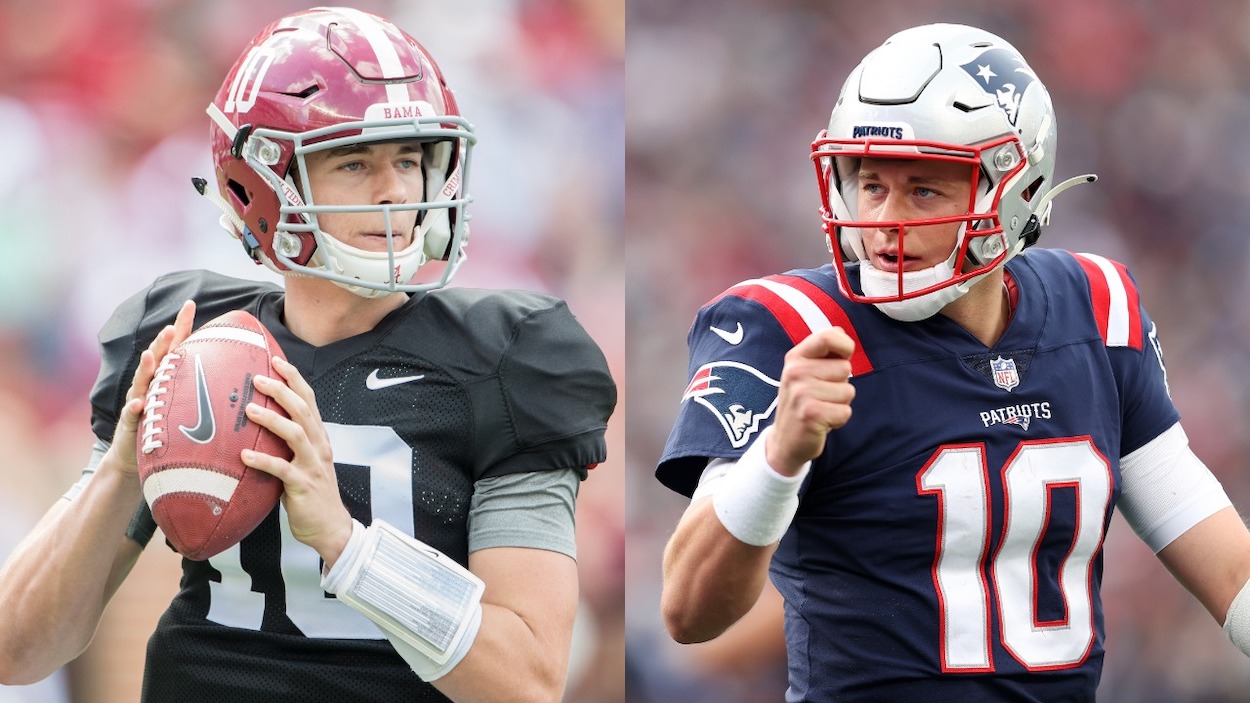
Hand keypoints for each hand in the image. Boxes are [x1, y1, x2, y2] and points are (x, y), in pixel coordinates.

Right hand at [102, 300, 196, 479]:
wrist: (135, 455)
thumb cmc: (166, 426)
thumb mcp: (187, 402)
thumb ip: (205, 385)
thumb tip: (239, 371)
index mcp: (167, 376)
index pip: (175, 346)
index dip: (181, 325)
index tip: (190, 304)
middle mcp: (150, 384)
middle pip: (157, 358)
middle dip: (162, 342)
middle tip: (171, 327)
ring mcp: (139, 401)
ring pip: (142, 382)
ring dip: (145, 368)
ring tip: (150, 355)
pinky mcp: (131, 423)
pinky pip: (132, 415)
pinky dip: (134, 408)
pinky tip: (138, 403)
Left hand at [242, 356, 353, 567]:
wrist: (331, 527)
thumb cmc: (312, 494)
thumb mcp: (305, 461)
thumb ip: (289, 444)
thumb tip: (260, 425)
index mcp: (319, 437)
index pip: (308, 400)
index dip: (294, 379)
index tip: (275, 360)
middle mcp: (319, 446)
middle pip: (303, 410)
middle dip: (281, 391)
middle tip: (257, 379)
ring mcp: (313, 465)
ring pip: (295, 434)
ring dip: (271, 420)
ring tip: (249, 410)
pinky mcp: (303, 486)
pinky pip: (282, 469)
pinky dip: (263, 461)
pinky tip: (244, 455)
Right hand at [766, 327, 855, 474]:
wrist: (785, 441)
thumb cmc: (803, 402)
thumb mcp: (807, 373)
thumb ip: (824, 353)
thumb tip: (841, 332)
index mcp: (795, 358)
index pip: (828, 336)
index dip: (845, 346)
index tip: (842, 358)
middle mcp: (795, 372)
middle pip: (845, 368)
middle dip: (841, 385)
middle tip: (821, 396)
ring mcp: (801, 393)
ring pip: (848, 391)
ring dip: (840, 404)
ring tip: (821, 408)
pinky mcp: (810, 413)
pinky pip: (845, 411)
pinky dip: (839, 420)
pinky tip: (822, 422)